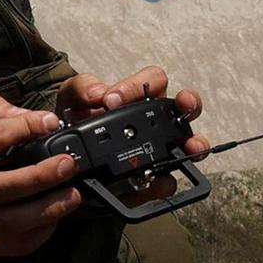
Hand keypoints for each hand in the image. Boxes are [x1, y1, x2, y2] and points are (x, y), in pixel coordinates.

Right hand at [0, 94, 81, 257]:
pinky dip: (38, 234)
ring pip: (11, 221)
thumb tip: (26, 116)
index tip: (50, 122)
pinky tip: (55, 218)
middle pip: (2, 186)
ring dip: (48, 209)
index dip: (23, 127)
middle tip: (69, 164)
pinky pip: (12, 246)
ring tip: (73, 195)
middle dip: (41, 176)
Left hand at [54, 65, 209, 201]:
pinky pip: (166, 182)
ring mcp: (161, 150)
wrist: (68, 163)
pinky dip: (161, 183)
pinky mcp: (154, 180)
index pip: (152, 79)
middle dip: (190, 103)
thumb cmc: (77, 123)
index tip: (111, 100)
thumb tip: (98, 93)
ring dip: (194, 143)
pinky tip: (150, 181)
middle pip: (187, 105)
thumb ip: (82, 88)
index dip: (135, 86)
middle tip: (183, 105)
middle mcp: (156, 120)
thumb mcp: (72, 99)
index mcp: (139, 96)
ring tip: (190, 148)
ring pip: (190, 144)